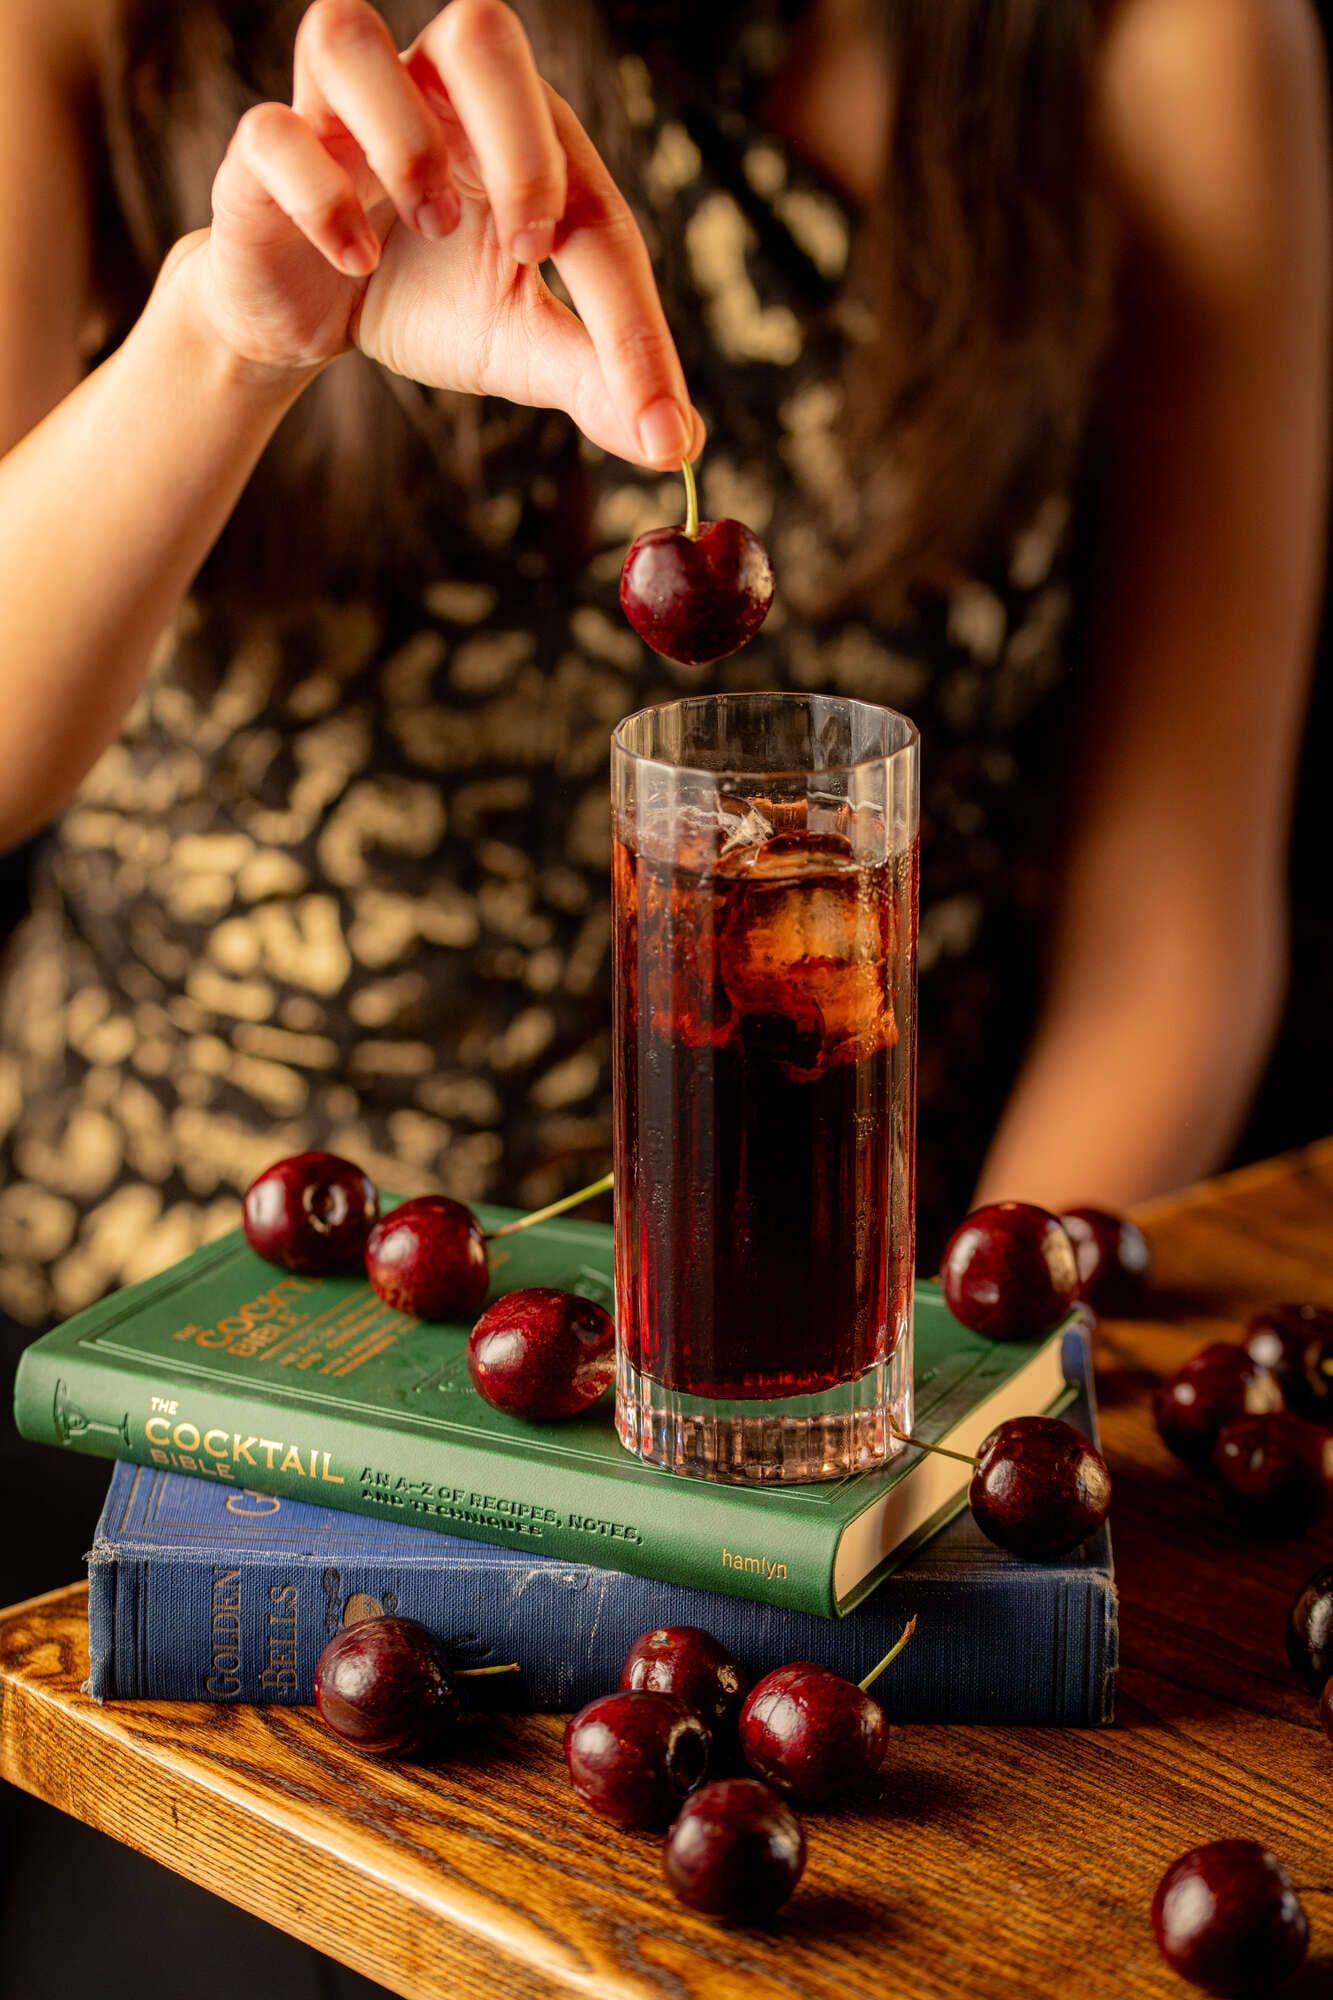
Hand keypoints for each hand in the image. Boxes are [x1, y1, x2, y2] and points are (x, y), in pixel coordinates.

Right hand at [180, 0, 700, 466]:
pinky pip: (273, 131)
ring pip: (349, 34)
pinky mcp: (263, 151)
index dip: (634, 319)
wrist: (307, 318)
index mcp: (515, 131)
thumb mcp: (518, 345)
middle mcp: (430, 92)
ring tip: (429, 229)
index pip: (591, 201)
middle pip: (481, 34)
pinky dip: (318, 196)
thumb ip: (595, 377)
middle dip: (521, 144)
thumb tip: (678, 445)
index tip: (658, 418)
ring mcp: (338, 111)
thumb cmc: (422, 301)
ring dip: (402, 142)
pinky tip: (355, 260)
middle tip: (534, 247)